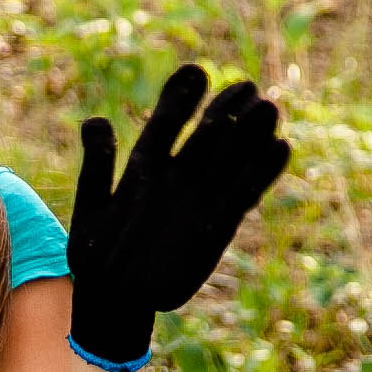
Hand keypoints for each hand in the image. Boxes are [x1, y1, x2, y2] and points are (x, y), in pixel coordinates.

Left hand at [64, 63, 292, 368]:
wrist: (116, 301)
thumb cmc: (97, 255)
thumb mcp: (91, 209)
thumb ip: (97, 165)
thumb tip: (96, 120)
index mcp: (145, 167)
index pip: (167, 123)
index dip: (181, 97)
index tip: (196, 71)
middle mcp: (178, 177)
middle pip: (206, 135)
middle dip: (225, 110)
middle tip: (247, 86)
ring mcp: (200, 199)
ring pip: (230, 159)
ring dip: (251, 135)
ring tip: (270, 107)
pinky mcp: (219, 226)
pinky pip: (244, 194)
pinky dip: (261, 173)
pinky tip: (281, 147)